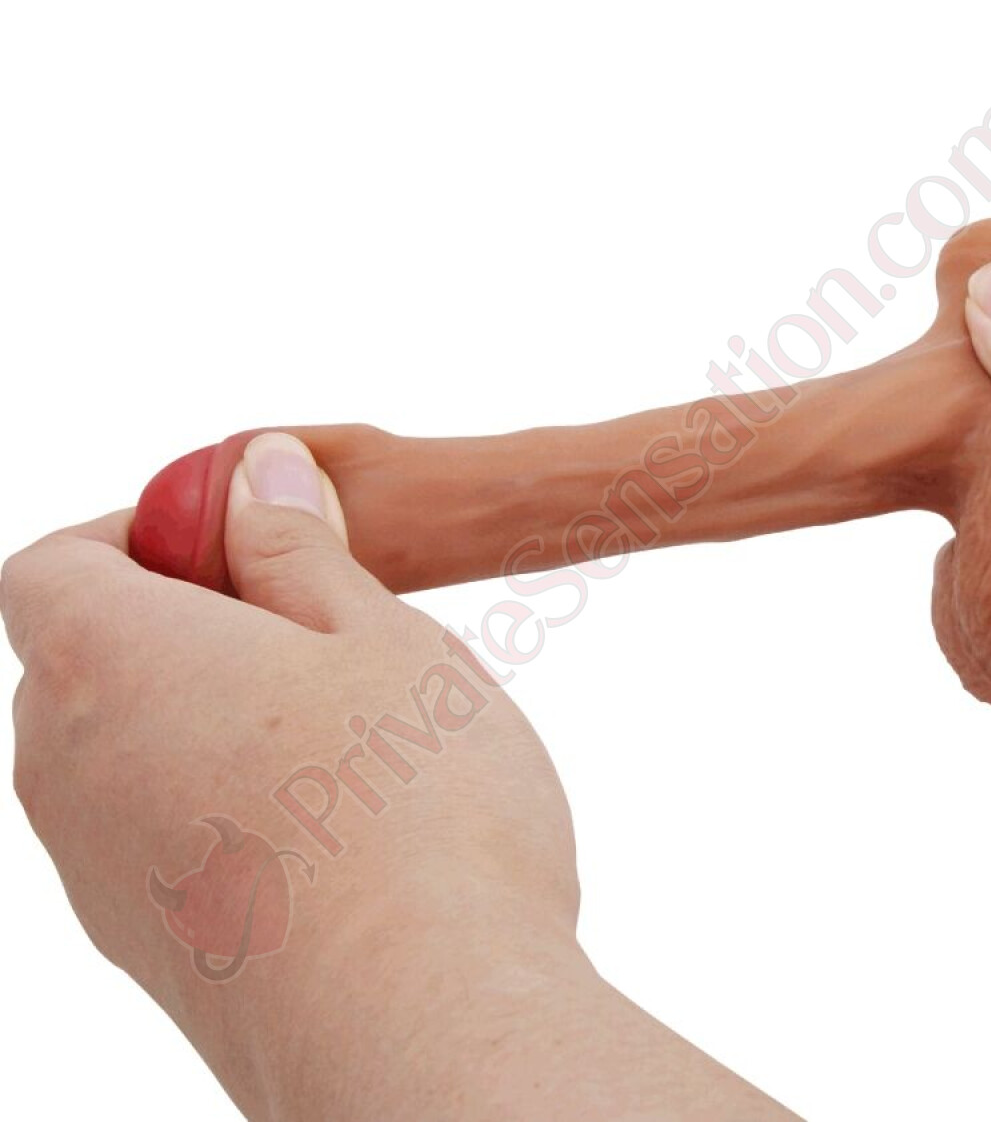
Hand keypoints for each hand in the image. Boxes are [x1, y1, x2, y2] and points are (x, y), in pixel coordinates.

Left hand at [1, 433, 793, 1119]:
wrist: (426, 1029)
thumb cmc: (412, 808)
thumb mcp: (373, 632)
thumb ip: (295, 546)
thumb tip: (253, 470)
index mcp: (113, 665)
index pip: (54, 564)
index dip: (141, 531)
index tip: (241, 535)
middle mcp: (75, 773)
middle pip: (90, 657)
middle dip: (190, 618)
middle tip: (317, 623)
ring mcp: (105, 875)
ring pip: (130, 749)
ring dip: (215, 711)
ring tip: (345, 728)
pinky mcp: (155, 949)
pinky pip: (161, 833)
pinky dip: (225, 796)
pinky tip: (337, 820)